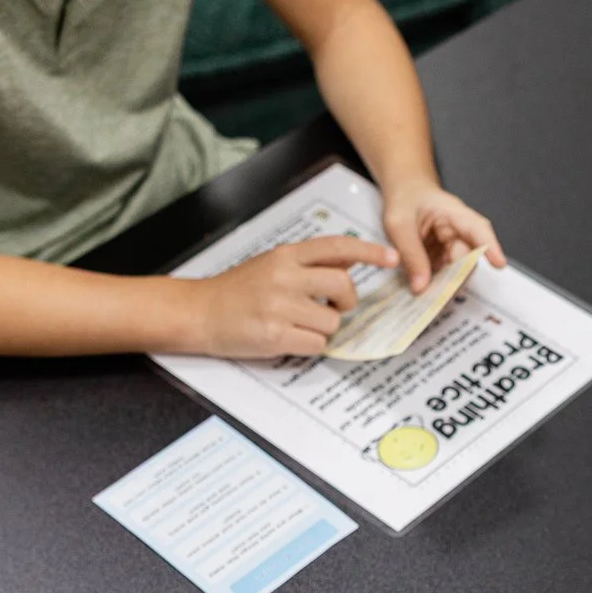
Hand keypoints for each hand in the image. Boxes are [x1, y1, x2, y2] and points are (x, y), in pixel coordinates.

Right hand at [190, 236, 396, 356]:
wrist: (200, 312)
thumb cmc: (237, 291)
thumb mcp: (273, 264)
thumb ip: (309, 263)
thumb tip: (348, 262)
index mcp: (286, 255)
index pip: (337, 247)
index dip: (368, 252)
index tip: (391, 258)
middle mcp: (285, 276)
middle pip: (344, 288)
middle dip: (345, 303)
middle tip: (332, 308)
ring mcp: (280, 306)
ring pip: (332, 322)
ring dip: (322, 329)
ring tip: (297, 324)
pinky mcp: (275, 335)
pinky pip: (317, 344)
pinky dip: (309, 346)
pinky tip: (289, 338)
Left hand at [377, 176, 505, 292]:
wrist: (404, 195)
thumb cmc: (405, 201)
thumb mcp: (399, 224)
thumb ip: (410, 254)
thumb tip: (421, 287)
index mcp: (453, 213)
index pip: (478, 229)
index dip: (491, 246)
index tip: (499, 264)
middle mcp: (459, 232)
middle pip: (468, 258)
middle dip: (456, 278)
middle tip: (440, 296)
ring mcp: (453, 247)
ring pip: (456, 271)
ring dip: (444, 285)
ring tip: (429, 297)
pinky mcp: (444, 259)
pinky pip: (445, 275)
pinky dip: (436, 285)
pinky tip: (424, 292)